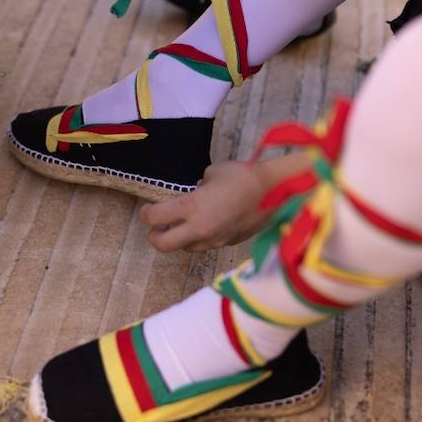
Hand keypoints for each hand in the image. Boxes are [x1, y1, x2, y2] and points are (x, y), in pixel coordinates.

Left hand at [140, 161, 275, 252]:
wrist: (275, 191)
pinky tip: (208, 225)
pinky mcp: (229, 243)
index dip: (146, 215)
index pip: (155, 218)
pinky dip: (200, 238)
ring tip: (182, 226)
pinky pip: (206, 245)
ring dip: (179, 239)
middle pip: (163, 245)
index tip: (146, 211)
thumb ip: (200, 185)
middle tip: (156, 227)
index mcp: (191, 207)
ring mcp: (215, 239)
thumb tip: (199, 189)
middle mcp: (199, 228)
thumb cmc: (243, 176)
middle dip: (154, 237)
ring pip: (186, 248)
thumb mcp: (213, 172)